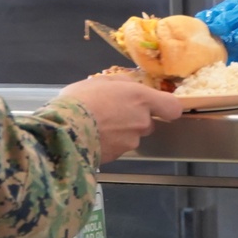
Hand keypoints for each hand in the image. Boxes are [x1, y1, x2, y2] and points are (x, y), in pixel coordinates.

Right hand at [59, 78, 181, 163]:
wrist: (64, 130)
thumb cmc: (81, 100)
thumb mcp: (101, 81)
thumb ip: (121, 84)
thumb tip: (129, 87)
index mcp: (141, 99)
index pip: (172, 108)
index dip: (168, 108)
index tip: (159, 107)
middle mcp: (141, 121)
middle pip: (149, 123)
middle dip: (135, 119)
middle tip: (113, 113)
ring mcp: (131, 141)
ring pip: (132, 137)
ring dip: (121, 132)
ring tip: (98, 125)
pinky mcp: (118, 156)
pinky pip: (118, 148)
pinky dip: (110, 143)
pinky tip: (93, 136)